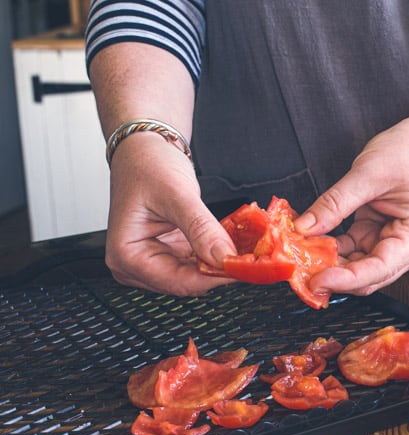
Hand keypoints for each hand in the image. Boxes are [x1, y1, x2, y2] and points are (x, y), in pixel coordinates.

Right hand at [104, 134, 236, 295]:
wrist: (145, 149)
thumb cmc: (147, 164)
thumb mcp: (177, 194)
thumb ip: (201, 229)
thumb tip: (224, 258)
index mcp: (126, 256)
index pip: (178, 282)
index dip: (215, 277)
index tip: (244, 268)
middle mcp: (135, 265)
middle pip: (188, 283)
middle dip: (220, 271)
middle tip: (252, 259)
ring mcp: (152, 261)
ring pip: (196, 276)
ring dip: (220, 264)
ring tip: (246, 251)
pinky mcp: (169, 254)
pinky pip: (197, 263)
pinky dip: (216, 255)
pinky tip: (233, 246)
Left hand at [295, 114, 408, 295]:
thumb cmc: (408, 154)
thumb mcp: (366, 174)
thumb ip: (334, 204)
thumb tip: (304, 228)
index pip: (379, 268)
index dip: (346, 279)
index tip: (317, 280)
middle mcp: (407, 247)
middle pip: (368, 276)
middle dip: (335, 275)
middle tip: (301, 271)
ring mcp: (390, 242)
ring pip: (356, 267)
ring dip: (330, 265)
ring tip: (302, 256)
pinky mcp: (375, 235)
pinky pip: (351, 251)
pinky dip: (332, 250)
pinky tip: (311, 243)